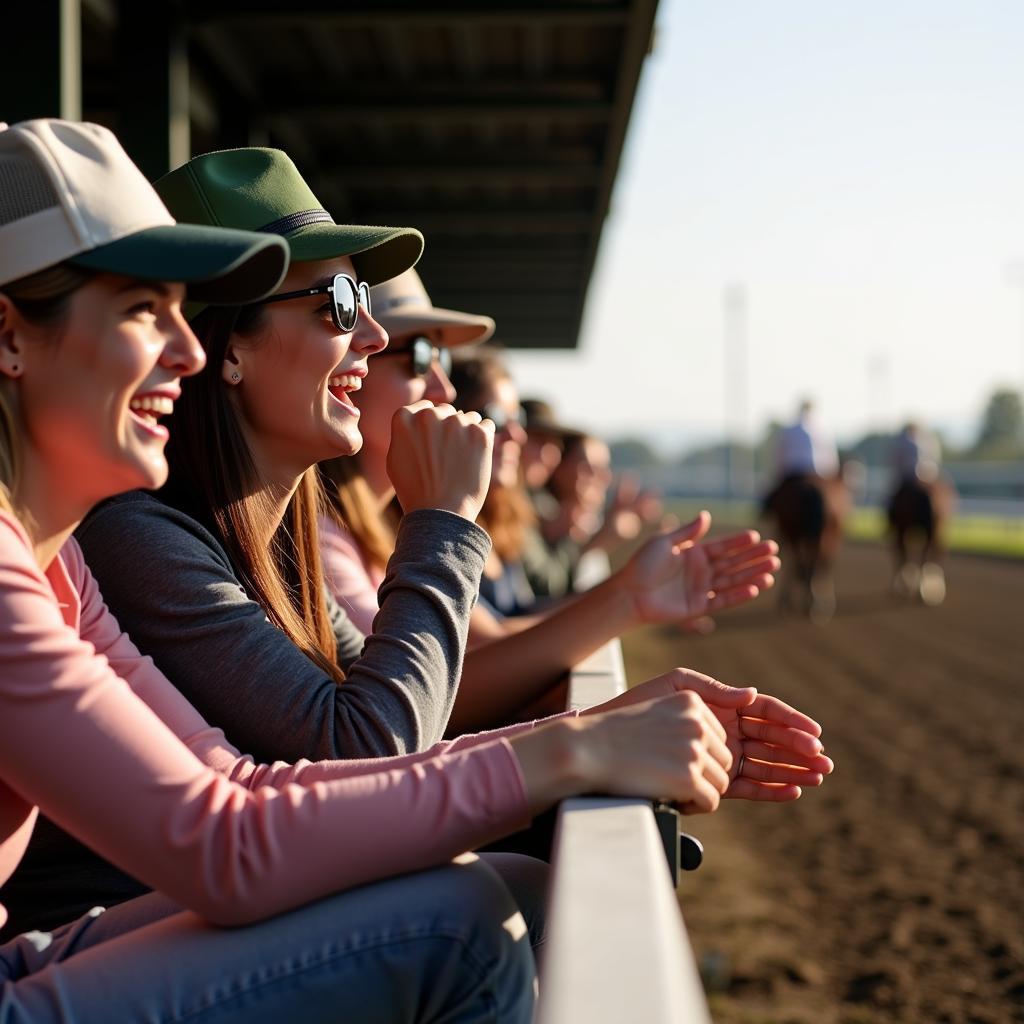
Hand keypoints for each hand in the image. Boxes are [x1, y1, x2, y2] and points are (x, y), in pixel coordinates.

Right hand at [387, 400, 493, 520]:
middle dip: (448, 429)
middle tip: (446, 459)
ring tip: (460, 462)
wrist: (441, 514)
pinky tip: (475, 459)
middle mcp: (429, 415)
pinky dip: (483, 439)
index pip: (424, 408)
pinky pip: (486, 426)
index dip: (430, 428)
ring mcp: (456, 422)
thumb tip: (417, 415)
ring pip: (467, 418)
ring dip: (466, 433)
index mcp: (404, 417)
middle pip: (446, 411)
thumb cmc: (415, 491)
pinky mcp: (480, 433)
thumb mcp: (395, 459)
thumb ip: (404, 432)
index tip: (433, 446)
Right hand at [577, 690, 733, 812]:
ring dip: (698, 792)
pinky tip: (669, 796)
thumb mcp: (662, 697)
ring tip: (665, 784)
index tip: (671, 757)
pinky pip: (711, 801)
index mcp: (692, 701)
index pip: (719, 738)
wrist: (587, 749)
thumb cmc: (622, 728)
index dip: (698, 754)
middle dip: (701, 775)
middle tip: (666, 773)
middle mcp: (698, 723)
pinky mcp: (688, 778)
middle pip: (724, 761)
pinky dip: (693, 806)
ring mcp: (694, 750)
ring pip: (721, 783)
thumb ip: (709, 693)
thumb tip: (751, 694)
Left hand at [585, 667, 832, 803]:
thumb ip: (713, 690)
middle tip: (824, 760)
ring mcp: (723, 756)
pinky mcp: (713, 779)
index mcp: (722, 706)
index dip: (791, 721)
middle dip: (799, 749)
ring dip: (793, 770)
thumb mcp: (676, 687)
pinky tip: (792, 790)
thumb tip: (751, 694)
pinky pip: (748, 786)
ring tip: (817, 777)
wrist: (609, 740)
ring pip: (766, 764)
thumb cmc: (640, 705)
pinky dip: (771, 789)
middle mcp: (727, 731)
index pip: (765, 712)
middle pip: (772, 740)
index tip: (813, 731)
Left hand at [616, 511, 779, 625]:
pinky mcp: (699, 607)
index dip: (739, 543)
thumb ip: (687, 533)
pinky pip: (723, 600)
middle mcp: (701, 571)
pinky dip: (739, 595)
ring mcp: (701, 589)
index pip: (722, 547)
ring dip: (752, 575)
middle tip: (774, 552)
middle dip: (753, 558)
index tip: (757, 537)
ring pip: (732, 581)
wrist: (629, 593)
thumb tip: (706, 516)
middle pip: (732, 564)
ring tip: (772, 569)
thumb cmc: (642, 565)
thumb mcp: (663, 543)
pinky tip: (756, 588)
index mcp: (693, 553)